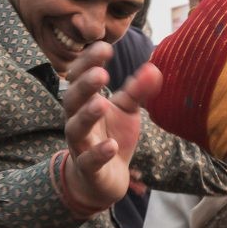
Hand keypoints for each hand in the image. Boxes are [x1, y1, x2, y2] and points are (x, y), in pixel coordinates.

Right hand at [59, 42, 159, 214]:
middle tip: (102, 72)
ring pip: (75, 129)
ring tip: (101, 103)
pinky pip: (88, 161)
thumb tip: (154, 67)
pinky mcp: (88, 170)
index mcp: (84, 102)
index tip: (105, 47)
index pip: (79, 77)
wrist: (104, 180)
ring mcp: (80, 146)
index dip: (88, 62)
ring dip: (86, 116)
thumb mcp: (126, 111)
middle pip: (72, 100)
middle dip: (84, 85)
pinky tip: (111, 145)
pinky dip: (98, 153)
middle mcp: (77, 121)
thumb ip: (138, 90)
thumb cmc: (111, 137)